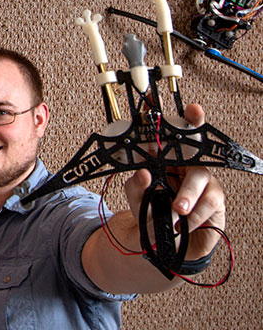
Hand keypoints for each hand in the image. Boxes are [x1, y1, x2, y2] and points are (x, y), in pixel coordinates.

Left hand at [123, 104, 225, 258]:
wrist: (162, 243)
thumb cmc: (151, 212)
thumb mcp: (136, 198)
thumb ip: (136, 186)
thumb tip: (143, 173)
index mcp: (167, 159)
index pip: (176, 135)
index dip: (186, 119)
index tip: (191, 107)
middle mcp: (188, 166)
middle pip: (196, 147)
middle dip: (195, 138)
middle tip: (189, 129)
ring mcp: (204, 183)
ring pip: (202, 177)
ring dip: (188, 194)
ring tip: (176, 210)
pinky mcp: (215, 202)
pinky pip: (209, 203)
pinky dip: (194, 215)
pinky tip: (183, 223)